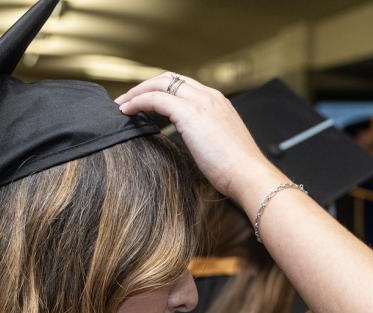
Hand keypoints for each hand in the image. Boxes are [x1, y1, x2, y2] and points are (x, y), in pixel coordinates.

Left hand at [115, 74, 288, 213]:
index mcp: (219, 103)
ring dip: (137, 92)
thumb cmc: (239, 171)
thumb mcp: (221, 146)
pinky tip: (126, 112)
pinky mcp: (190, 113)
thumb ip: (207, 138)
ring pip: (160, 84)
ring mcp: (200, 103)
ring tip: (122, 106)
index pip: (184, 86)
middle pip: (170, 78)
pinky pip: (155, 98)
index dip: (162, 91)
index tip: (145, 104)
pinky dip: (137, 102)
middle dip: (146, 86)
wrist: (250, 176)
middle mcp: (210, 96)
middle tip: (128, 101)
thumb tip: (194, 146)